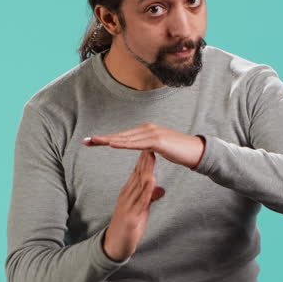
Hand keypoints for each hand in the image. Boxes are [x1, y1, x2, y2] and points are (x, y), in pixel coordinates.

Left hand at [83, 122, 206, 169]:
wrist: (196, 152)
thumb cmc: (179, 152)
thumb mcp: (159, 150)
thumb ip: (147, 149)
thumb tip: (141, 150)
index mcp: (145, 131)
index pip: (122, 136)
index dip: (106, 139)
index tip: (91, 142)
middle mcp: (147, 129)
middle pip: (120, 135)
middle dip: (102, 138)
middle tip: (86, 141)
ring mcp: (152, 133)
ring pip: (126, 138)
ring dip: (109, 140)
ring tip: (94, 141)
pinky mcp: (158, 140)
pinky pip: (137, 143)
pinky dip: (124, 144)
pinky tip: (113, 144)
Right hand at [102, 149, 164, 261]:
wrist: (115, 245)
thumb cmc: (129, 227)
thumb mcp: (142, 210)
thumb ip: (150, 198)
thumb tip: (160, 188)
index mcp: (129, 192)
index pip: (137, 171)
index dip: (145, 157)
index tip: (151, 142)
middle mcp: (128, 195)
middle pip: (137, 172)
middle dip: (145, 156)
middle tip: (151, 139)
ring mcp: (129, 204)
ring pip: (138, 183)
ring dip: (145, 167)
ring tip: (151, 153)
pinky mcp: (132, 215)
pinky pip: (140, 200)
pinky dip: (146, 189)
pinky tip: (151, 179)